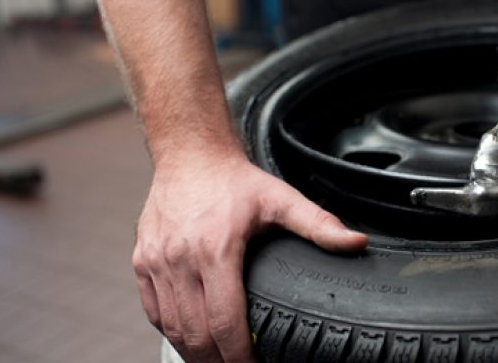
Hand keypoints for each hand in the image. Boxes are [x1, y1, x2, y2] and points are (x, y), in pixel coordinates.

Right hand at [132, 150, 367, 361]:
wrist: (189, 155)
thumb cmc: (233, 180)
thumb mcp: (281, 199)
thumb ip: (319, 224)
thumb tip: (355, 242)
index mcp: (216, 249)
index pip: (226, 322)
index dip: (242, 355)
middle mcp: (180, 259)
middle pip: (197, 334)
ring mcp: (157, 263)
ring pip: (173, 329)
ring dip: (196, 354)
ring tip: (220, 362)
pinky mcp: (142, 262)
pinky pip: (154, 312)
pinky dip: (173, 334)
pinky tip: (192, 341)